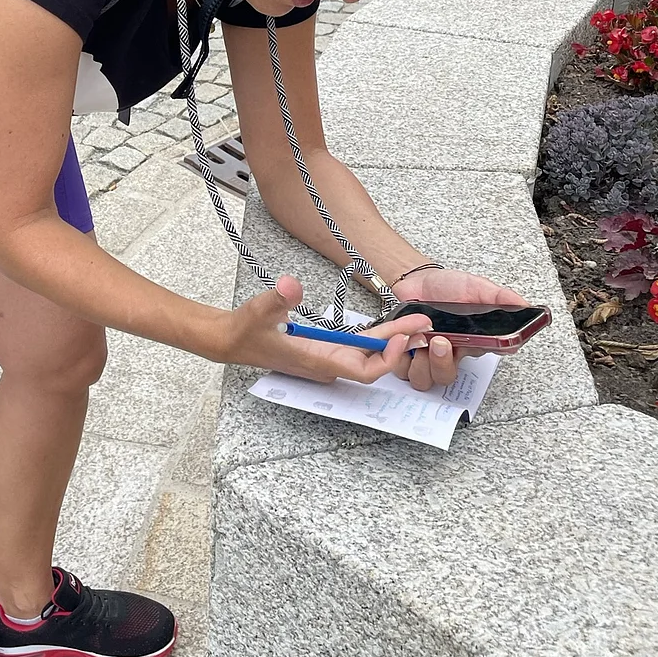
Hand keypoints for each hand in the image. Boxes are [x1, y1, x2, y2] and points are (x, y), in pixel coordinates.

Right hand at [219, 276, 432, 385]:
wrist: (232, 340)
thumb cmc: (246, 330)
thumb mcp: (259, 310)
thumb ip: (277, 298)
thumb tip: (291, 285)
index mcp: (318, 360)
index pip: (363, 371)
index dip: (386, 359)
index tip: (401, 338)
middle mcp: (328, 364)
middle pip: (374, 362)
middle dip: (400, 345)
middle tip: (425, 325)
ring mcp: (327, 358)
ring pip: (368, 355)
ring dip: (392, 341)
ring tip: (416, 323)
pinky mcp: (324, 350)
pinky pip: (358, 348)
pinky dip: (376, 339)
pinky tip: (390, 326)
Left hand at [388, 266, 527, 389]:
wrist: (416, 280)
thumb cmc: (446, 287)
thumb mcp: (476, 287)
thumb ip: (499, 296)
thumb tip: (526, 306)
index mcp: (472, 343)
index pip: (482, 360)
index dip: (479, 358)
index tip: (477, 344)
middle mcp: (450, 355)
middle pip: (448, 377)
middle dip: (442, 362)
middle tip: (440, 341)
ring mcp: (425, 357)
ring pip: (424, 379)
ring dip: (420, 362)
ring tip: (418, 339)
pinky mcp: (403, 355)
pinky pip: (399, 370)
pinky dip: (398, 357)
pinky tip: (402, 339)